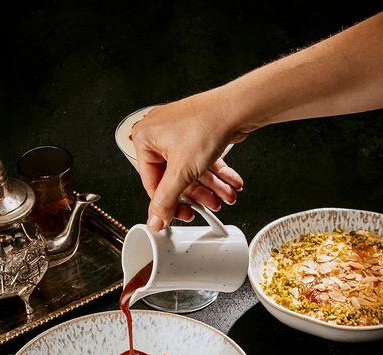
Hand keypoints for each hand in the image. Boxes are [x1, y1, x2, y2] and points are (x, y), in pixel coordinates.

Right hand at [131, 90, 244, 230]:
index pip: (152, 184)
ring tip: (223, 196)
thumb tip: (156, 219)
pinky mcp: (196, 135)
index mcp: (145, 139)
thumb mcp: (182, 172)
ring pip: (192, 171)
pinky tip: (228, 184)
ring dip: (210, 187)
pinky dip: (216, 174)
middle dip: (197, 195)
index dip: (169, 203)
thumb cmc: (207, 124)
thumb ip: (167, 200)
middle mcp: (159, 135)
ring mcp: (179, 134)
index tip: (181, 215)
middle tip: (207, 206)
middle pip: (174, 179)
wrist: (238, 107)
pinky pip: (202, 162)